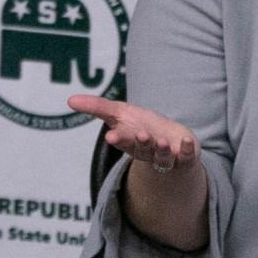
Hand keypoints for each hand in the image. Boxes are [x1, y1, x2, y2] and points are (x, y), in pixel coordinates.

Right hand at [67, 94, 197, 173]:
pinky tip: (187, 142)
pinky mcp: (184, 157)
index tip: (111, 136)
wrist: (173, 143)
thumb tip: (69, 100)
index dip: (119, 138)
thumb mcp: (119, 114)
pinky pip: (186, 156)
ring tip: (162, 142)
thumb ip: (97, 107)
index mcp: (130, 142)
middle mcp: (147, 151)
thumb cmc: (142, 126)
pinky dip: (187, 150)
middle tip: (139, 135)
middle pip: (143, 149)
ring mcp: (166, 156)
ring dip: (161, 150)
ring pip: (162, 157)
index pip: (123, 140)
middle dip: (140, 143)